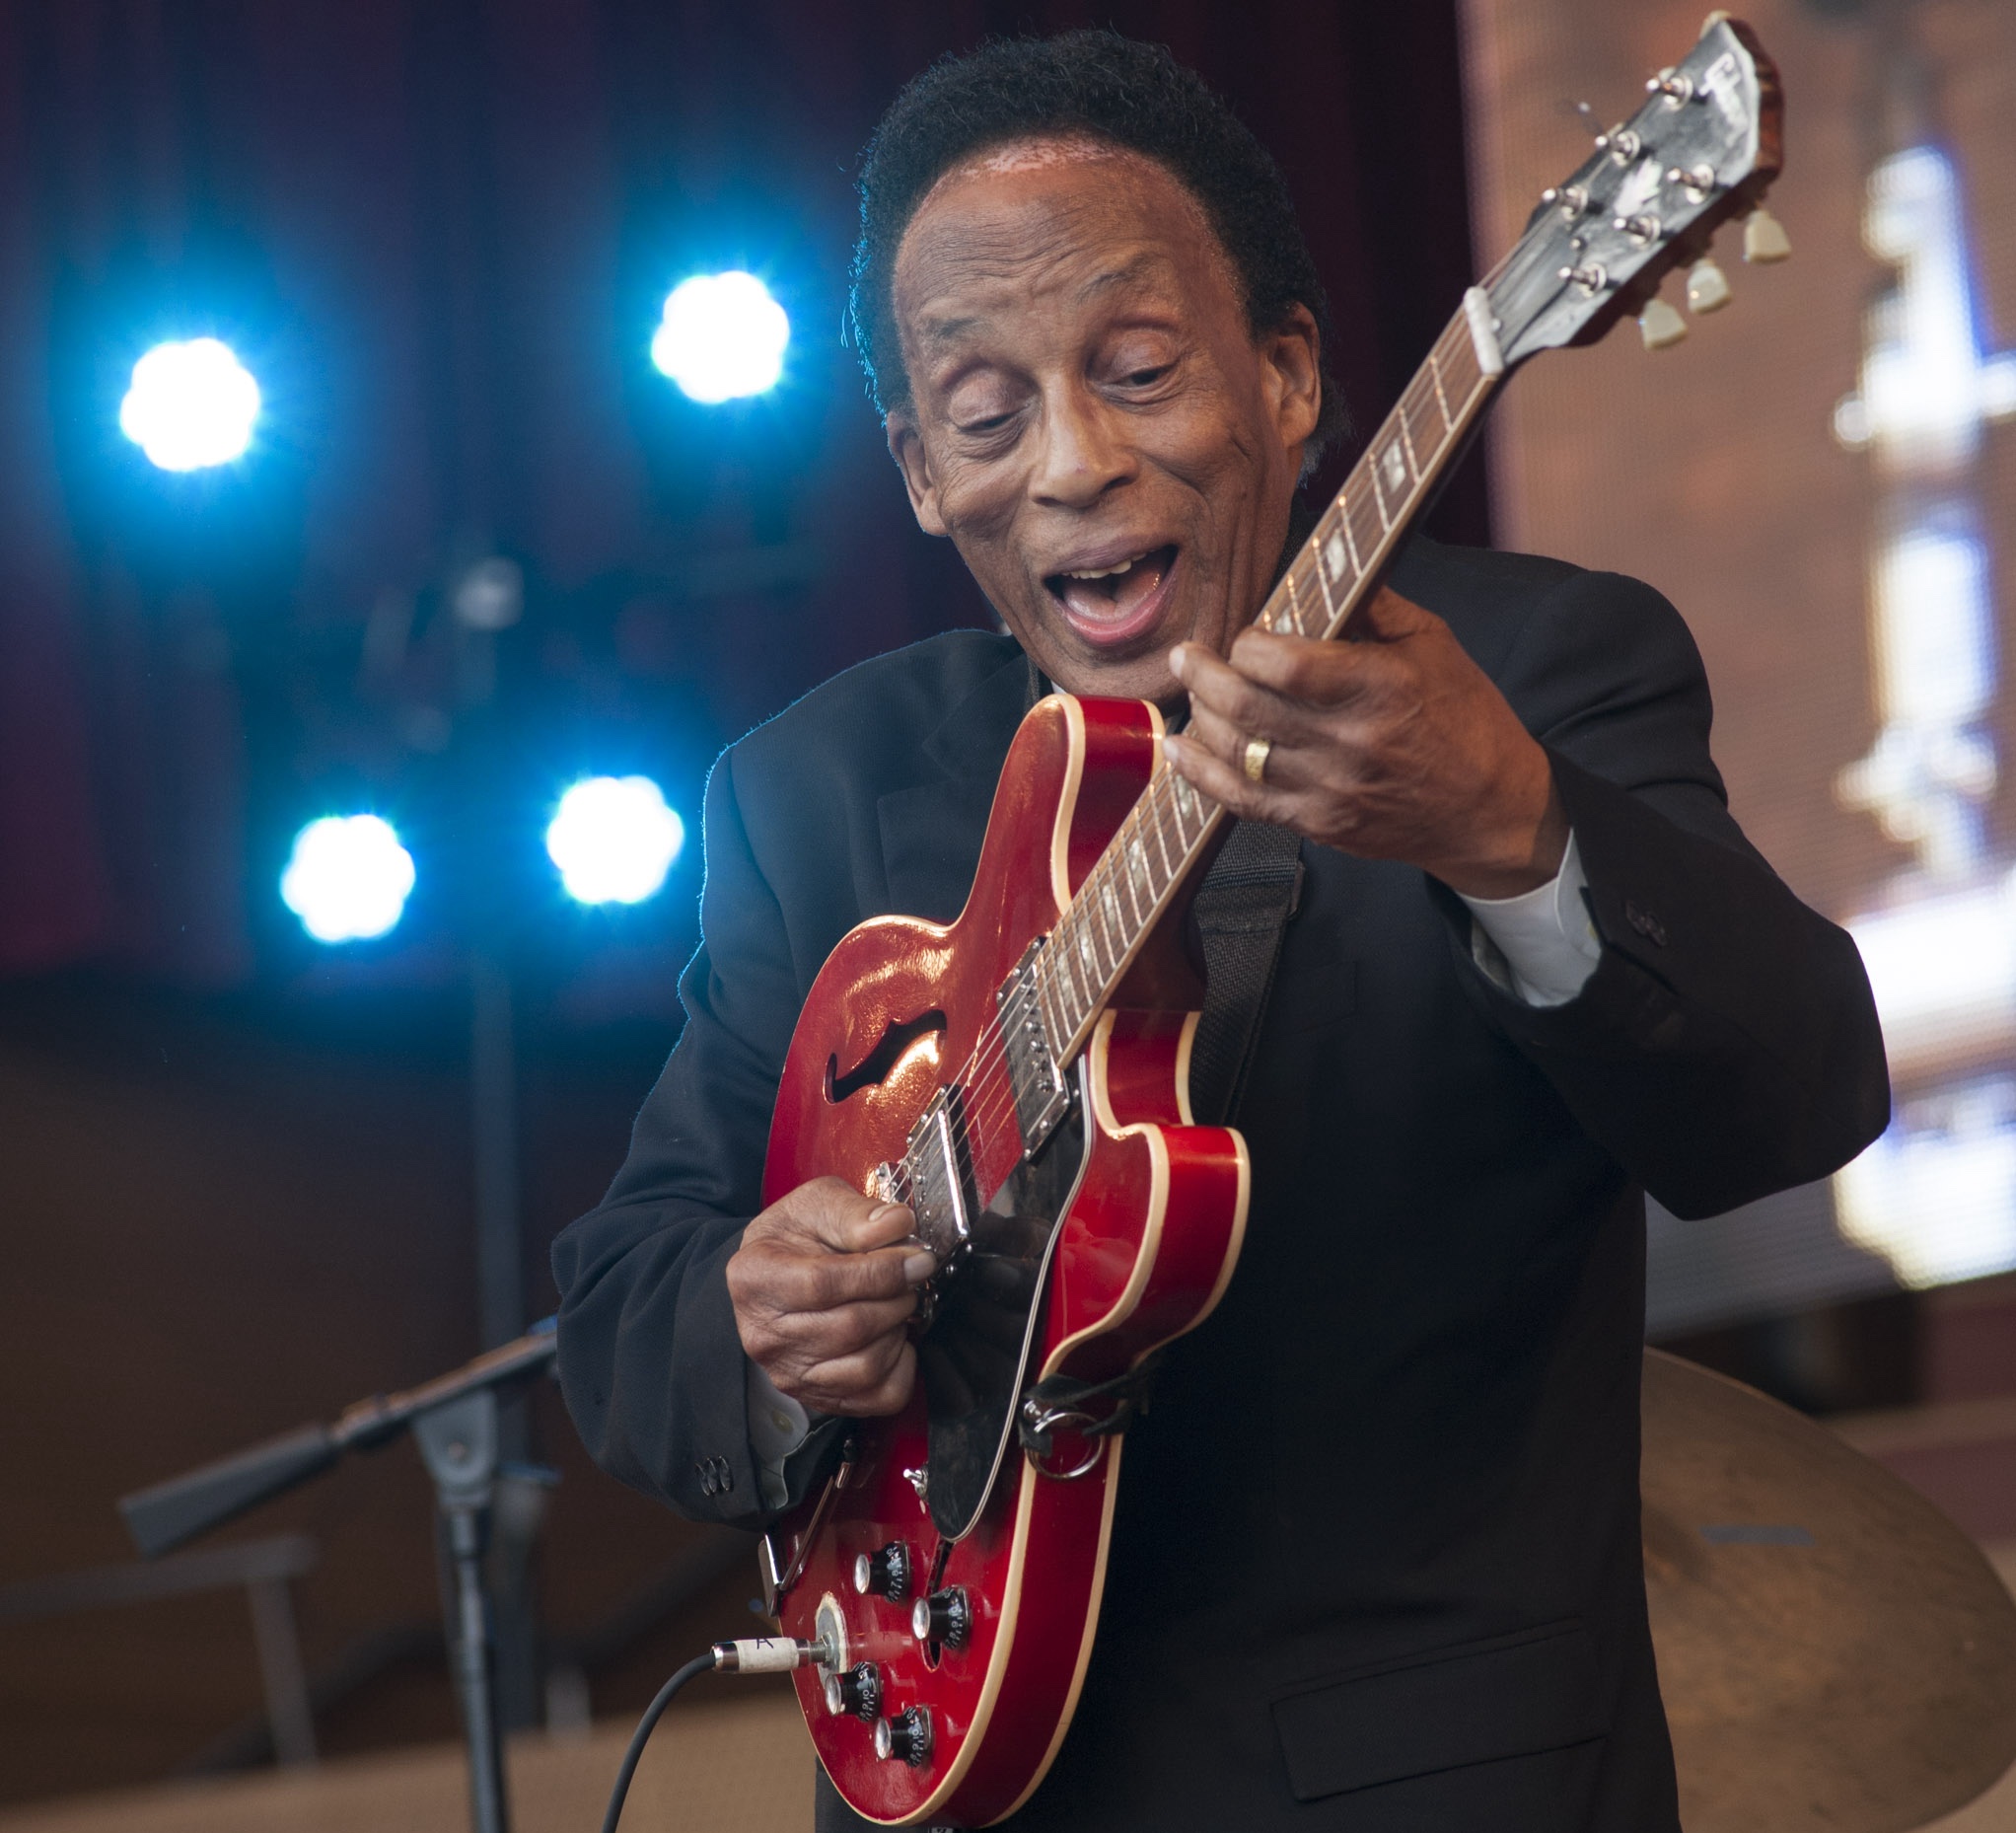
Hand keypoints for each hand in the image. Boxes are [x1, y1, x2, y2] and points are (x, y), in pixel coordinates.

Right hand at [726, 1177, 932, 1416]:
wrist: (773, 1272)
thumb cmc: (794, 1239)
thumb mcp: (816, 1204)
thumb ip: (856, 1213)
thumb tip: (897, 1225)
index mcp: (756, 1277)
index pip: (825, 1283)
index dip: (881, 1271)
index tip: (916, 1258)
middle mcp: (765, 1334)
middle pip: (851, 1327)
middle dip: (896, 1297)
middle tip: (909, 1276)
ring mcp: (789, 1373)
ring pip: (866, 1366)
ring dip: (897, 1329)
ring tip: (894, 1302)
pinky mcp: (817, 1397)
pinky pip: (878, 1396)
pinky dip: (901, 1367)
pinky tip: (891, 1337)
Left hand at [1162, 587, 1568, 897]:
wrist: (1490, 810)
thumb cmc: (1467, 721)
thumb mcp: (1434, 644)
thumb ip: (1374, 606)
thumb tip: (1326, 568)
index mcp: (1379, 687)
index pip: (1284, 665)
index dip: (1249, 645)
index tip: (1246, 637)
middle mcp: (1350, 742)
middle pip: (1247, 707)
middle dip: (1204, 675)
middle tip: (1187, 656)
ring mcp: (1330, 790)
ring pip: (1237, 753)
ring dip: (1200, 719)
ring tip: (1191, 693)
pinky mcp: (1319, 824)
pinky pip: (1244, 801)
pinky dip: (1203, 775)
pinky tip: (1181, 752)